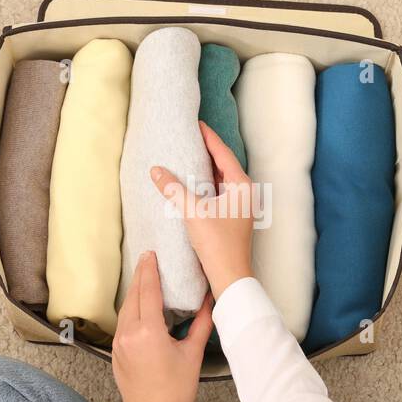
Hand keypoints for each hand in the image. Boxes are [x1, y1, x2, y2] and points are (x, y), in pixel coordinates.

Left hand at [113, 250, 213, 401]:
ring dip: (136, 291)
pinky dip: (132, 308)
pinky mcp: (117, 352)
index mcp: (148, 331)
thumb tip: (210, 301)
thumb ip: (201, 324)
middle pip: (134, 295)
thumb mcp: (192, 355)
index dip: (151, 269)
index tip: (152, 253)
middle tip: (149, 258)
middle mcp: (129, 333)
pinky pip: (124, 322)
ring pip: (126, 308)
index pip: (149, 290)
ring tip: (146, 278)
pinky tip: (142, 306)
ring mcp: (120, 343)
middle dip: (141, 275)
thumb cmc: (175, 393)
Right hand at [151, 122, 254, 300]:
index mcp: (241, 186)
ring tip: (190, 155)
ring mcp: (241, 206)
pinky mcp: (234, 217)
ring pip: (222, 180)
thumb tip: (156, 171)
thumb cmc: (217, 244)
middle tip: (191, 137)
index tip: (197, 124)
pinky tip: (194, 184)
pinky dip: (207, 185)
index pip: (223, 154)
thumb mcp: (193, 212)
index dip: (209, 138)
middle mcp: (245, 193)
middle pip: (224, 165)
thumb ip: (174, 190)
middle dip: (208, 151)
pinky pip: (220, 193)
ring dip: (207, 169)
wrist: (230, 277)